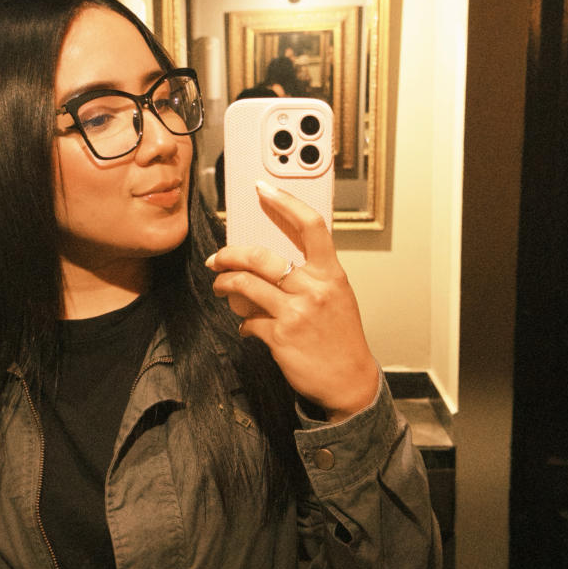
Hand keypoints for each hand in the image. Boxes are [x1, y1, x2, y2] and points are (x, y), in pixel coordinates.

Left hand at [205, 180, 379, 421]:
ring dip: (225, 284)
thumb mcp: (336, 297)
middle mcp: (314, 289)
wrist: (350, 380)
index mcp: (331, 274)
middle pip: (261, 257)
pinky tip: (247, 326)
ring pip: (245, 285)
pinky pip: (248, 321)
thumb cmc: (341, 337)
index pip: (310, 226)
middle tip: (217, 258)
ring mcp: (296, 312)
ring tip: (221, 287)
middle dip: (230, 254)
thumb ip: (310, 276)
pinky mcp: (280, 336)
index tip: (263, 188)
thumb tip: (270, 261)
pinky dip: (243, 323)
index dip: (284, 202)